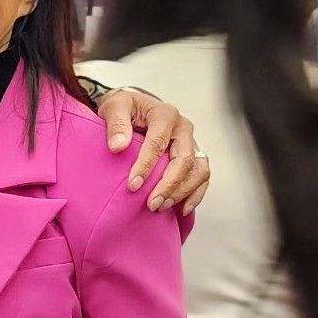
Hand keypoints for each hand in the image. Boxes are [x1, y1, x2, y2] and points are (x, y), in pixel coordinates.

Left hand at [95, 88, 209, 213]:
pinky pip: (202, 178)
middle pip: (184, 159)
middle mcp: (183, 128)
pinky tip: (181, 209)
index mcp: (165, 114)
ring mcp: (192, 143)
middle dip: (168, 185)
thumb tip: (118, 146)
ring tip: (161, 207)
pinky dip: (195, 194)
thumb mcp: (114, 107)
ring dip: (182, 192)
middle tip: (151, 204)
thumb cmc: (124, 109)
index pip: (158, 142)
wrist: (135, 109)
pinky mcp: (194, 157)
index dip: (146, 166)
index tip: (132, 185)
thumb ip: (115, 124)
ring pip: (198, 170)